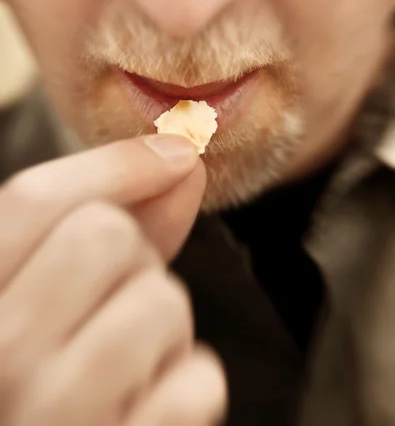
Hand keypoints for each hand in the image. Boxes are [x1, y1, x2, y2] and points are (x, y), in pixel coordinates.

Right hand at [0, 135, 226, 425]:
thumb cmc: (36, 383)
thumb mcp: (40, 302)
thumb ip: (97, 231)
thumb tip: (181, 163)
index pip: (35, 199)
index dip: (118, 164)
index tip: (177, 154)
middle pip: (109, 234)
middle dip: (136, 258)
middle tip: (115, 305)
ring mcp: (52, 415)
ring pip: (162, 300)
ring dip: (166, 326)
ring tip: (129, 362)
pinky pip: (198, 381)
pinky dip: (191, 383)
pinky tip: (149, 403)